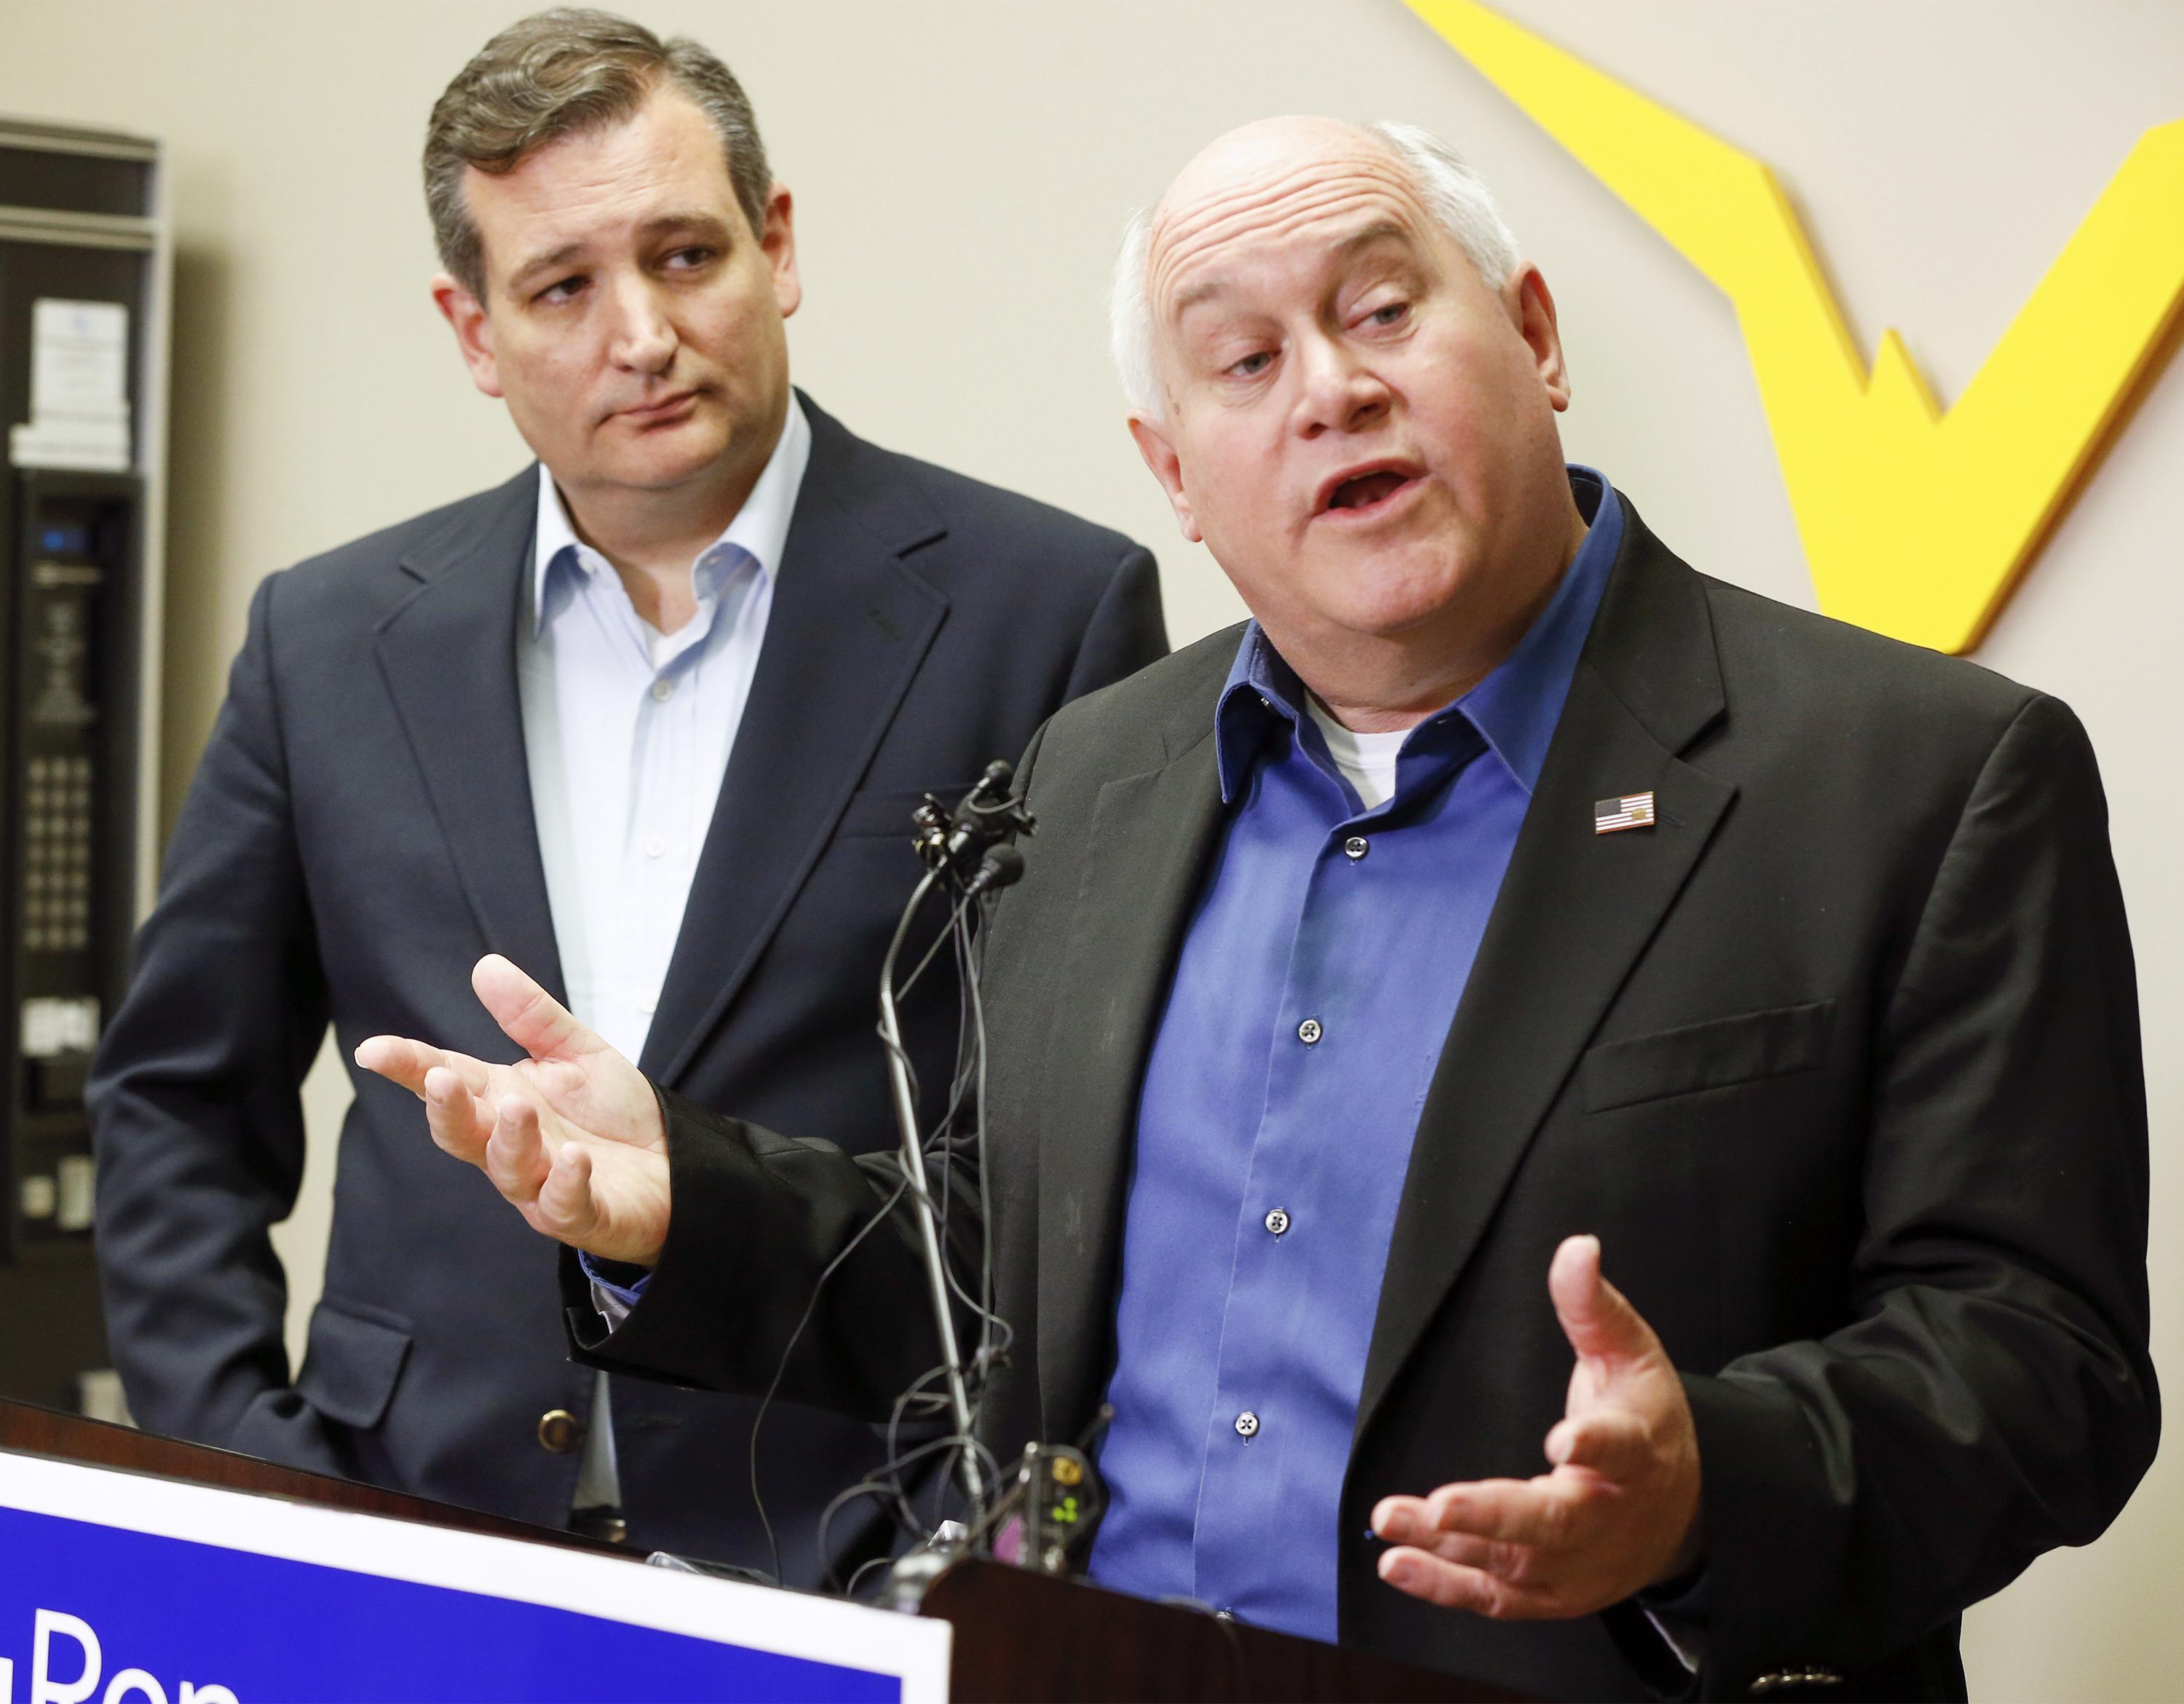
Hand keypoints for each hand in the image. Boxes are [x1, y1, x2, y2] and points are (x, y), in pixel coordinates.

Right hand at [354, 955, 671, 1265]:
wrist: (674, 1163)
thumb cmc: (614, 1112)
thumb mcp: (576, 1052)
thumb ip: (531, 1016)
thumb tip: (486, 966)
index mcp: (501, 1100)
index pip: (446, 1080)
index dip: (409, 1066)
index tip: (372, 1050)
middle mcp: (510, 1146)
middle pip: (461, 1133)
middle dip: (447, 1109)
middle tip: (440, 1079)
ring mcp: (540, 1184)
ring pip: (508, 1168)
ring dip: (510, 1138)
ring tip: (518, 1106)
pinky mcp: (580, 1214)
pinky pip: (564, 1204)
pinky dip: (565, 1182)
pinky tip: (573, 1158)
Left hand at [1370, 1234, 1701, 1618]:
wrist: (1679, 1513)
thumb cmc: (1645, 1422)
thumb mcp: (1630, 1355)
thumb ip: (1594, 1306)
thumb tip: (1577, 1247)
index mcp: (1637, 1452)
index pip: (1622, 1448)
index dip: (1596, 1445)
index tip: (1565, 1438)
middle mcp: (1609, 1515)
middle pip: (1557, 1524)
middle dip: (1496, 1516)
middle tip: (1440, 1506)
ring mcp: (1580, 1563)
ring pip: (1515, 1564)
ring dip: (1449, 1547)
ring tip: (1391, 1519)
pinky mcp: (1550, 1593)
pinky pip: (1496, 1598)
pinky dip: (1445, 1586)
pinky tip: (1397, 1564)